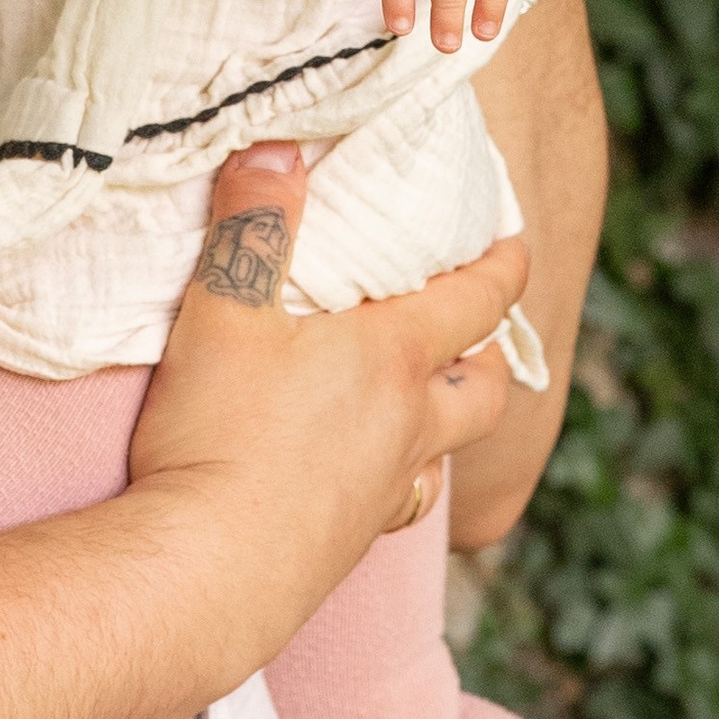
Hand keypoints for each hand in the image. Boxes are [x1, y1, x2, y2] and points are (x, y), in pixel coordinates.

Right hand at [125, 148, 528, 665]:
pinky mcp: (353, 540)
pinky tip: (369, 477)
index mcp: (392, 357)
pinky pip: (401, 505)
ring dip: (450, 421)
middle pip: (487, 387)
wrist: (206, 570)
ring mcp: (386, 489)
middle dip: (489, 351)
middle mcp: (409, 426)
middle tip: (471, 326)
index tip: (512, 240)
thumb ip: (251, 222)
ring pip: (450, 451)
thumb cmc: (218, 437)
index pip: (478, 299)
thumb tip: (278, 148)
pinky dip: (401, 481)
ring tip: (423, 401)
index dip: (503, 263)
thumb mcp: (222, 310)